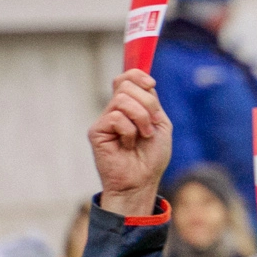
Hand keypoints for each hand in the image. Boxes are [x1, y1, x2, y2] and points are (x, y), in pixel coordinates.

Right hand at [90, 71, 170, 216]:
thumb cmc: (152, 156)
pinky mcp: (96, 131)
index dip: (137, 75)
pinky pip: (116, 117)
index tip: (151, 83)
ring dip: (142, 118)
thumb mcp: (159, 124)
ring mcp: (104, 120)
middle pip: (126, 85)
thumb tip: (145, 81)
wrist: (142, 181)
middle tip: (152, 124)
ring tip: (143, 136)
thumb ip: (151, 102)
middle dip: (148, 103)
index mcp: (131, 107)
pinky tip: (128, 145)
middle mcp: (115, 110)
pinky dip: (130, 131)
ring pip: (123, 99)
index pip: (126, 78)